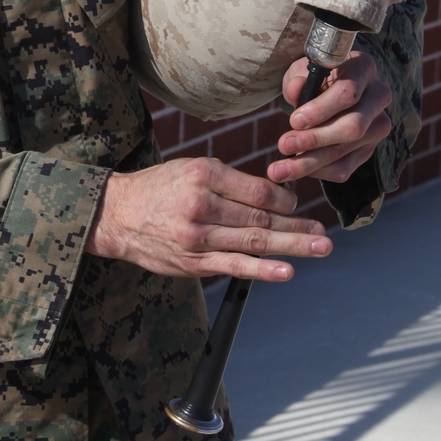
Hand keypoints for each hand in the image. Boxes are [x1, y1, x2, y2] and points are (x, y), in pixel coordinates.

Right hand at [88, 158, 330, 281]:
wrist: (116, 215)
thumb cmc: (159, 189)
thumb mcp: (191, 169)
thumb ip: (229, 181)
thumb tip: (273, 195)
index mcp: (204, 175)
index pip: (258, 190)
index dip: (285, 199)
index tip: (297, 205)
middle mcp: (201, 204)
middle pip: (261, 216)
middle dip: (297, 225)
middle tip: (323, 233)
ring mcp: (197, 236)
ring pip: (254, 241)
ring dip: (292, 246)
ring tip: (319, 247)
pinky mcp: (193, 261)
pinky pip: (234, 266)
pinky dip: (262, 269)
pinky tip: (286, 271)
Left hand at [268, 51, 390, 185]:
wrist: (325, 91)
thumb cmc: (312, 78)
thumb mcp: (300, 71)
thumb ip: (297, 80)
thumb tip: (296, 88)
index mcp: (363, 69)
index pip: (349, 92)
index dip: (321, 109)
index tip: (294, 120)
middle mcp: (378, 97)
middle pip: (353, 126)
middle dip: (315, 139)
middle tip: (284, 145)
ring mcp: (377, 126)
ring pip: (347, 150)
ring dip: (310, 162)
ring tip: (280, 169)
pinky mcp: (368, 149)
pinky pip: (345, 167)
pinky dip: (318, 171)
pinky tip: (296, 169)